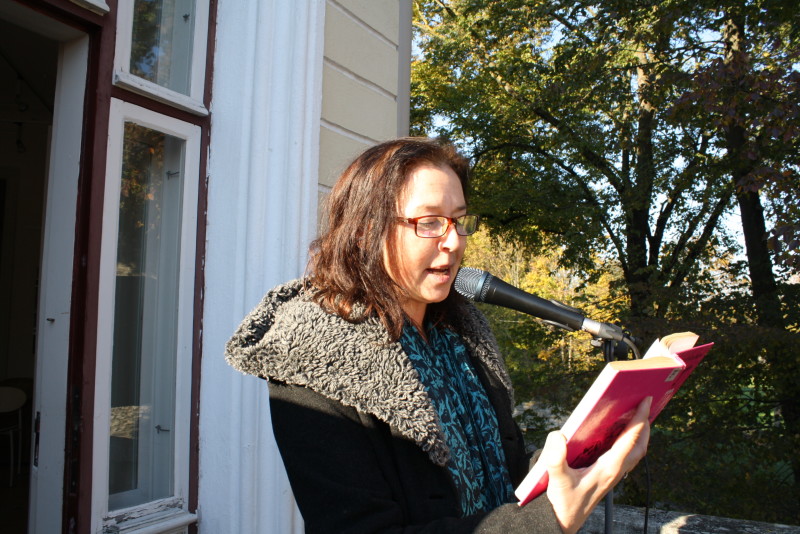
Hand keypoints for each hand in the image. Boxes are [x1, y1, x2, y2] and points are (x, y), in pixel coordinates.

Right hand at [543, 397, 651, 533]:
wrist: (564, 521)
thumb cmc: (564, 502)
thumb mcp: (557, 479)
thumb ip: (555, 458)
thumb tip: (559, 435)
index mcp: (608, 469)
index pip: (629, 440)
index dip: (639, 420)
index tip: (645, 402)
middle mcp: (615, 471)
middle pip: (640, 446)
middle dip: (645, 426)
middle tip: (645, 406)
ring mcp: (614, 475)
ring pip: (635, 453)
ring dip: (640, 435)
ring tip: (636, 418)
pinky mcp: (608, 477)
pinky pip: (626, 457)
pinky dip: (629, 443)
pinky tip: (618, 436)